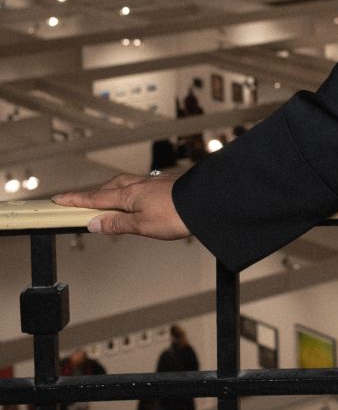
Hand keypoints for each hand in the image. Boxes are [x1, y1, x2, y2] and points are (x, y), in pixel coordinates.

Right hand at [51, 174, 190, 240]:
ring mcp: (153, 183)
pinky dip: (129, 190)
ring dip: (111, 190)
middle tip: (79, 199)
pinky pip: (139, 185)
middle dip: (92, 194)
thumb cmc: (177, 215)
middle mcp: (138, 185)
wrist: (205, 202)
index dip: (76, 200)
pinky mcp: (165, 184)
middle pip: (108, 188)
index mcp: (128, 195)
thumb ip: (117, 224)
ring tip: (105, 198)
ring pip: (124, 184)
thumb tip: (94, 223)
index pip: (95, 198)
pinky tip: (136, 195)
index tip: (59, 199)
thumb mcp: (142, 226)